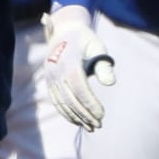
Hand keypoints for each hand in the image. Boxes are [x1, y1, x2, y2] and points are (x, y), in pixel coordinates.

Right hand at [42, 4, 115, 131]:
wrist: (64, 31)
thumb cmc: (86, 41)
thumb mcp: (98, 47)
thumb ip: (104, 65)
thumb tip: (110, 83)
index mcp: (68, 60)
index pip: (78, 86)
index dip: (90, 102)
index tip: (102, 115)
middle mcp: (55, 69)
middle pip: (70, 97)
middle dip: (84, 114)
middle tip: (99, 125)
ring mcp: (50, 76)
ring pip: (62, 101)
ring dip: (75, 117)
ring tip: (90, 127)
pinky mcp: (48, 81)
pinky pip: (56, 100)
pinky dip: (65, 113)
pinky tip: (77, 121)